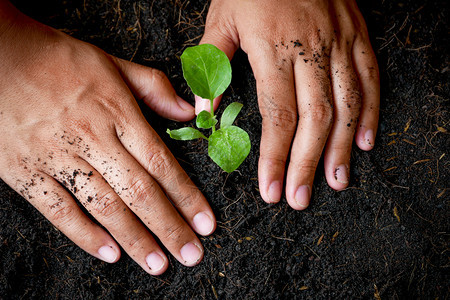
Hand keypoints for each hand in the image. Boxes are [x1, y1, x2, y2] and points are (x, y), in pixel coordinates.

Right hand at [0, 2, 215, 274]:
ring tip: (158, 265)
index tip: (206, 223)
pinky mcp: (25, 171)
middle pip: (139, 192)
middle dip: (169, 228)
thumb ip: (153, 88)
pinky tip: (109, 253)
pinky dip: (84, 235)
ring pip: (104, 206)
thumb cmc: (57, 58)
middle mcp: (92, 139)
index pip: (161, 163)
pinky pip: (58, 210)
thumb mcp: (111, 63)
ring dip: (135, 240)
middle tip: (191, 255)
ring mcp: (57, 157)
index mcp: (116, 112)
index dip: (187, 196)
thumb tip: (189, 113)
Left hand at [197, 0, 379, 208]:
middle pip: (314, 119)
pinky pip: (370, 79)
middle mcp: (311, 50)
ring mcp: (340, 43)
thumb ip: (211, 65)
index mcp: (273, 49)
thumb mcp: (221, 18)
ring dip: (342, 149)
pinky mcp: (357, 36)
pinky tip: (364, 142)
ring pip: (346, 105)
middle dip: (306, 164)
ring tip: (336, 182)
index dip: (275, 157)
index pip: (277, 115)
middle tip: (299, 198)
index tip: (270, 189)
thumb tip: (202, 110)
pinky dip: (370, 113)